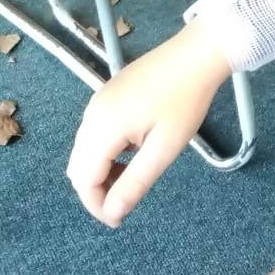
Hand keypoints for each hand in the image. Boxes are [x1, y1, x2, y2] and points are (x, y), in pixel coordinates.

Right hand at [67, 23, 230, 227]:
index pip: (83, 179)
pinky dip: (106, 152)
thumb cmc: (186, 100)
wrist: (196, 54)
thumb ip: (134, 183)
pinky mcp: (108, 95)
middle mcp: (92, 114)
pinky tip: (133, 152)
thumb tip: (112, 214)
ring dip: (101, 172)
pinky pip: (94, 133)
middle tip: (126, 203)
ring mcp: (98, 101)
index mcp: (102, 127)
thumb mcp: (164, 148)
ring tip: (133, 178)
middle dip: (97, 191)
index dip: (97, 205)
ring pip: (85, 150)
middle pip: (78, 166)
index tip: (119, 220)